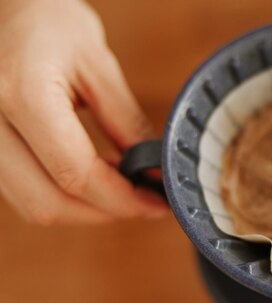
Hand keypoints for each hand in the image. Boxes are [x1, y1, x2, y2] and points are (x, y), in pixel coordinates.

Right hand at [0, 0, 166, 224]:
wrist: (2, 5)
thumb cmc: (48, 19)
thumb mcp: (98, 65)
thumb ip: (126, 123)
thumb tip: (154, 172)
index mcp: (22, 94)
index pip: (75, 173)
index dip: (122, 199)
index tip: (155, 202)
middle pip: (47, 203)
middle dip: (103, 213)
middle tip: (142, 201)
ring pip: (31, 204)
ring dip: (82, 208)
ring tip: (119, 186)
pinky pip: (20, 191)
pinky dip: (60, 195)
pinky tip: (89, 176)